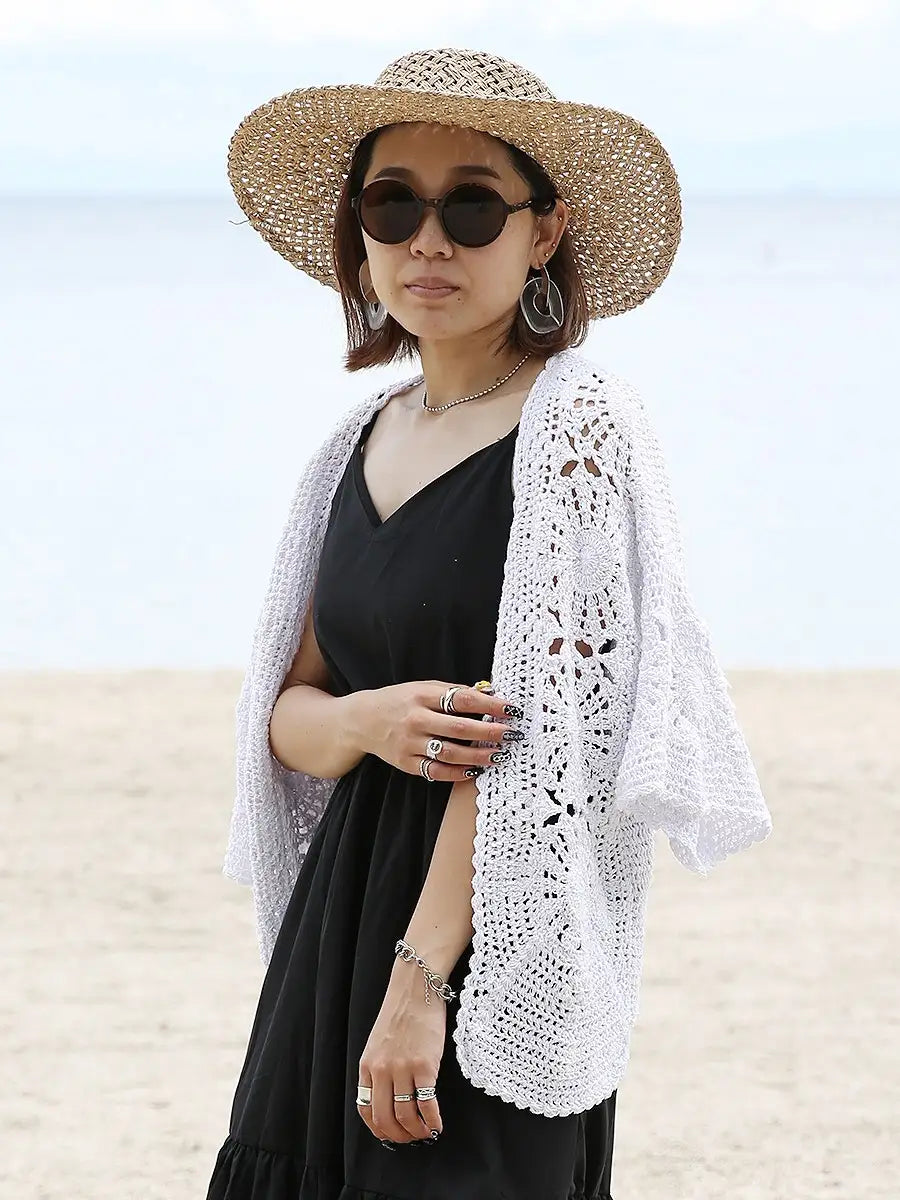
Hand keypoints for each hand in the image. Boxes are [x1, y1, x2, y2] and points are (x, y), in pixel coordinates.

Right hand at [352, 680, 523, 780]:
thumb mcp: (423, 688)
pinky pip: (436, 771)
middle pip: (459, 728)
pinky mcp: (405, 763)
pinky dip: (457, 773)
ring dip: (478, 755)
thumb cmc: (400, 700)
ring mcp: (409, 743)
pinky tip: (475, 770)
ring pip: (449, 753)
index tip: (511, 710)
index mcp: (422, 696)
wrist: (362, 720)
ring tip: (499, 755)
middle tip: (512, 735)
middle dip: (490, 732)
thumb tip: (489, 693)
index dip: (490, 704)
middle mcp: (415, 719)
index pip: (462, 700)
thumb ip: (453, 692)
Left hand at [357, 964, 447, 1144]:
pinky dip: (433, 1121)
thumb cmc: (401, 1012)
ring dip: (417, 1132)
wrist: (416, 988)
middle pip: (385, 1118)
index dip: (379, 1129)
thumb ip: (379, 1068)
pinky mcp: (424, 1065)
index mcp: (367, 1065)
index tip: (391, 1135)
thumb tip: (389, 1098)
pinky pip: (427, 1104)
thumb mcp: (379, 1042)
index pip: (366, 1110)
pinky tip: (438, 1124)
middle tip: (411, 1139)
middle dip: (399, 1136)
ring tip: (427, 1132)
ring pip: (406, 1116)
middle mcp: (381, 1070)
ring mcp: (402, 1069)